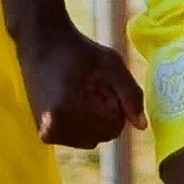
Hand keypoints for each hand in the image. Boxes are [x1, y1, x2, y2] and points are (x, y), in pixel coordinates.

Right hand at [19, 21, 145, 147]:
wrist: (41, 43)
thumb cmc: (78, 50)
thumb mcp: (111, 64)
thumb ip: (131, 94)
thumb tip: (142, 126)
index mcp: (67, 111)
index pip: (115, 125)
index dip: (114, 101)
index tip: (99, 81)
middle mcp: (53, 129)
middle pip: (105, 135)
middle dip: (105, 112)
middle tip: (89, 85)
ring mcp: (47, 135)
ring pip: (93, 140)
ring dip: (94, 118)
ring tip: (79, 91)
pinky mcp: (45, 135)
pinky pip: (81, 139)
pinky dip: (83, 122)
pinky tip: (71, 100)